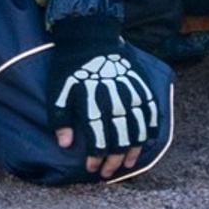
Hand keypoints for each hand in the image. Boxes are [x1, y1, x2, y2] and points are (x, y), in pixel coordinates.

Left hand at [46, 14, 159, 177]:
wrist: (91, 34)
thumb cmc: (70, 65)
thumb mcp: (58, 90)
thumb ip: (61, 119)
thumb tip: (65, 144)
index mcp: (93, 102)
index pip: (98, 139)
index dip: (97, 157)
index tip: (92, 168)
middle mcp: (115, 100)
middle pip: (120, 139)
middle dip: (114, 160)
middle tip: (109, 173)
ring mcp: (131, 92)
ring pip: (137, 129)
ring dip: (133, 150)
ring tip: (127, 163)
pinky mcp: (141, 84)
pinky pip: (150, 111)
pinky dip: (149, 128)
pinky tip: (145, 140)